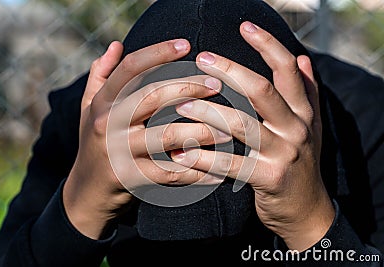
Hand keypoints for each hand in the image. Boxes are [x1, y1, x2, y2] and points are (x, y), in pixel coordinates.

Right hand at [63, 39, 229, 238]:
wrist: (86, 191)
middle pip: (152, 96)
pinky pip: (169, 172)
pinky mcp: (128, 178)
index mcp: (102, 102)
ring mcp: (117, 151)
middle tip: (217, 85)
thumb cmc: (94, 143)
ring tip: (226, 129)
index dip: (158, 53)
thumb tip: (115, 45)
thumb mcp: (89, 108)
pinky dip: (195, 171)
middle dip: (188, 87)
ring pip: (166, 135)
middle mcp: (106, 123)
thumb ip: (101, 76)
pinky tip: (216, 169)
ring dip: (200, 131)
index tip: (186, 44)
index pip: (130, 69)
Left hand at [171, 21, 334, 250]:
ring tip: (180, 105)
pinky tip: (180, 154)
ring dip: (207, 112)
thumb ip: (307, 92)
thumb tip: (301, 58)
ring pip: (241, 125)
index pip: (286, 70)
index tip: (245, 25)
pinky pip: (231, 164)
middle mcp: (296, 128)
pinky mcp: (268, 179)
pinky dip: (203, 158)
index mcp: (303, 112)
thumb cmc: (300, 163)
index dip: (267, 44)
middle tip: (201, 59)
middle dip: (230, 72)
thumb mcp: (310, 126)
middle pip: (261, 91)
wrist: (307, 210)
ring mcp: (283, 154)